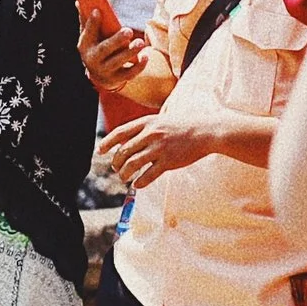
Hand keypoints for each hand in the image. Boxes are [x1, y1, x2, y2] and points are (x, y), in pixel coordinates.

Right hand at [80, 13, 150, 89]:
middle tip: (129, 31)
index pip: (87, 34)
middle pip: (104, 49)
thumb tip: (79, 1)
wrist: (99, 75)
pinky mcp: (117, 79)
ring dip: (130, 52)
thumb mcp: (88, 36)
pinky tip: (146, 56)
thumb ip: (86, 20)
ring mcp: (105, 71)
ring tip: (140, 43)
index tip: (98, 11)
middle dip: (116, 40)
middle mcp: (93, 60)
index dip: (92, 23)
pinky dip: (139, 66)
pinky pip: (129, 74)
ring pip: (118, 62)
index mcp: (84, 46)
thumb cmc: (95, 47)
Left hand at [100, 110, 220, 188]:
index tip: (100, 151)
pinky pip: (148, 175)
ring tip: (125, 178)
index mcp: (147, 122)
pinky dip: (139, 182)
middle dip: (116, 162)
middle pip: (124, 151)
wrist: (205, 131)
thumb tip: (125, 141)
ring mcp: (160, 148)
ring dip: (125, 174)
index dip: (108, 142)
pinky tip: (137, 185)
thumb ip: (144, 129)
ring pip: (133, 164)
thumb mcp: (161, 120)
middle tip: (117, 169)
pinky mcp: (169, 162)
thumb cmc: (182, 127)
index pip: (120, 132)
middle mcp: (151, 134)